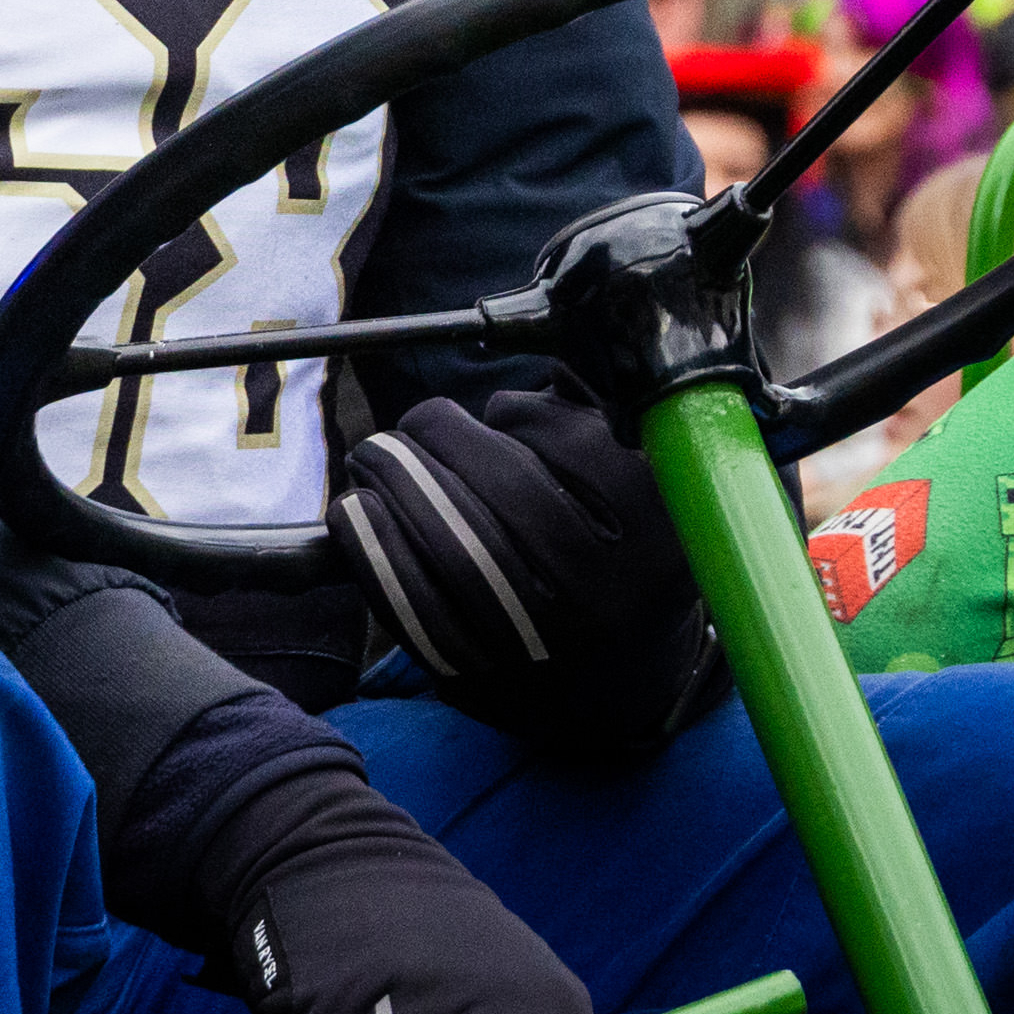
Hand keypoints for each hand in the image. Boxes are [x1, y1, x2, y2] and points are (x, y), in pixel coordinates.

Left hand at [328, 373, 712, 748]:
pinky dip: (372, 550)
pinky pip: (417, 611)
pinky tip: (356, 513)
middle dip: (439, 438)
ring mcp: (548, 647)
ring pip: (458, 552)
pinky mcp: (490, 681)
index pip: (571, 444)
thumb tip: (544, 331)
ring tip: (376, 459)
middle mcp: (610, 595)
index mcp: (657, 532)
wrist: (619, 682)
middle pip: (507, 493)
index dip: (517, 414)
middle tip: (411, 424)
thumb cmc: (612, 553)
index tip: (493, 409)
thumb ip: (590, 416)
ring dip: (398, 486)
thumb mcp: (633, 488)